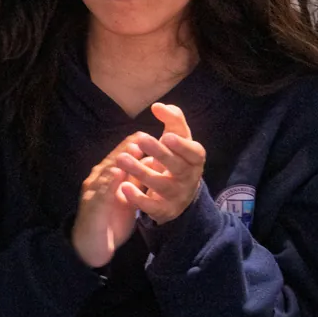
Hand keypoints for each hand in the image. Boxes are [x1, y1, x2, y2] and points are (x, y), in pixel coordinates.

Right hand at [72, 143, 139, 268]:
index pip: (119, 158)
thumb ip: (136, 182)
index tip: (148, 135)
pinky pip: (102, 193)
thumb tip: (151, 163)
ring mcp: (93, 193)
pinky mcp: (92, 208)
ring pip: (106, 172)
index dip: (132, 146)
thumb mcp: (127, 198)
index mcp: (106, 179)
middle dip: (127, 147)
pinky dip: (110, 182)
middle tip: (143, 135)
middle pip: (113, 160)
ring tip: (133, 148)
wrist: (92, 247)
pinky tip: (118, 173)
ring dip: (120, 159)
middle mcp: (97, 181)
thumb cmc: (110, 221)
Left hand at [109, 103, 207, 224]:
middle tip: (142, 139)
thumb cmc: (176, 158)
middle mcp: (189, 178)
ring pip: (162, 185)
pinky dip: (139, 198)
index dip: (182, 146)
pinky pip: (153, 207)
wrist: (179, 193)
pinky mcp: (165, 210)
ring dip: (142, 172)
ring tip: (122, 159)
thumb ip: (172, 120)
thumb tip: (158, 106)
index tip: (168, 135)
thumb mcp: (178, 138)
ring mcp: (178, 196)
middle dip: (160, 154)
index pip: (194, 152)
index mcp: (194, 160)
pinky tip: (124, 187)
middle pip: (177, 167)